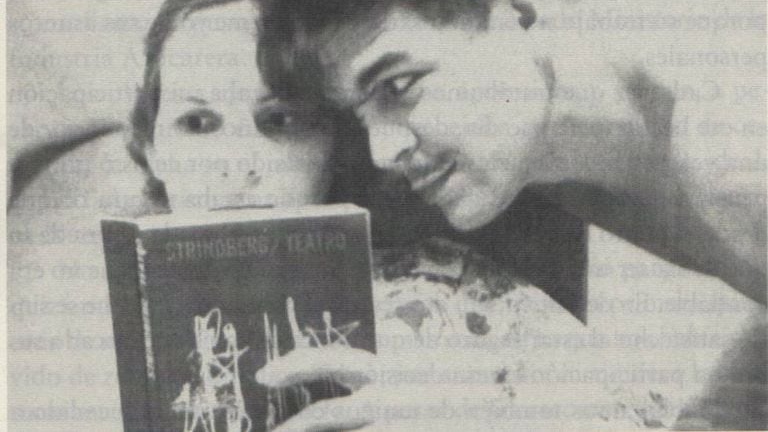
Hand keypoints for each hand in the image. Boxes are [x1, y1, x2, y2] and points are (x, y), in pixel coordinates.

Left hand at [255, 342, 509, 430]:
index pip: (331, 360)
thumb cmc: (463, 387)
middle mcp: (388, 400)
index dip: (294, 365)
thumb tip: (377, 345)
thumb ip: (397, 357)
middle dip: (291, 425)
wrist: (505, 411)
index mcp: (390, 369)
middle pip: (323, 414)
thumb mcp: (426, 363)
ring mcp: (395, 425)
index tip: (264, 374)